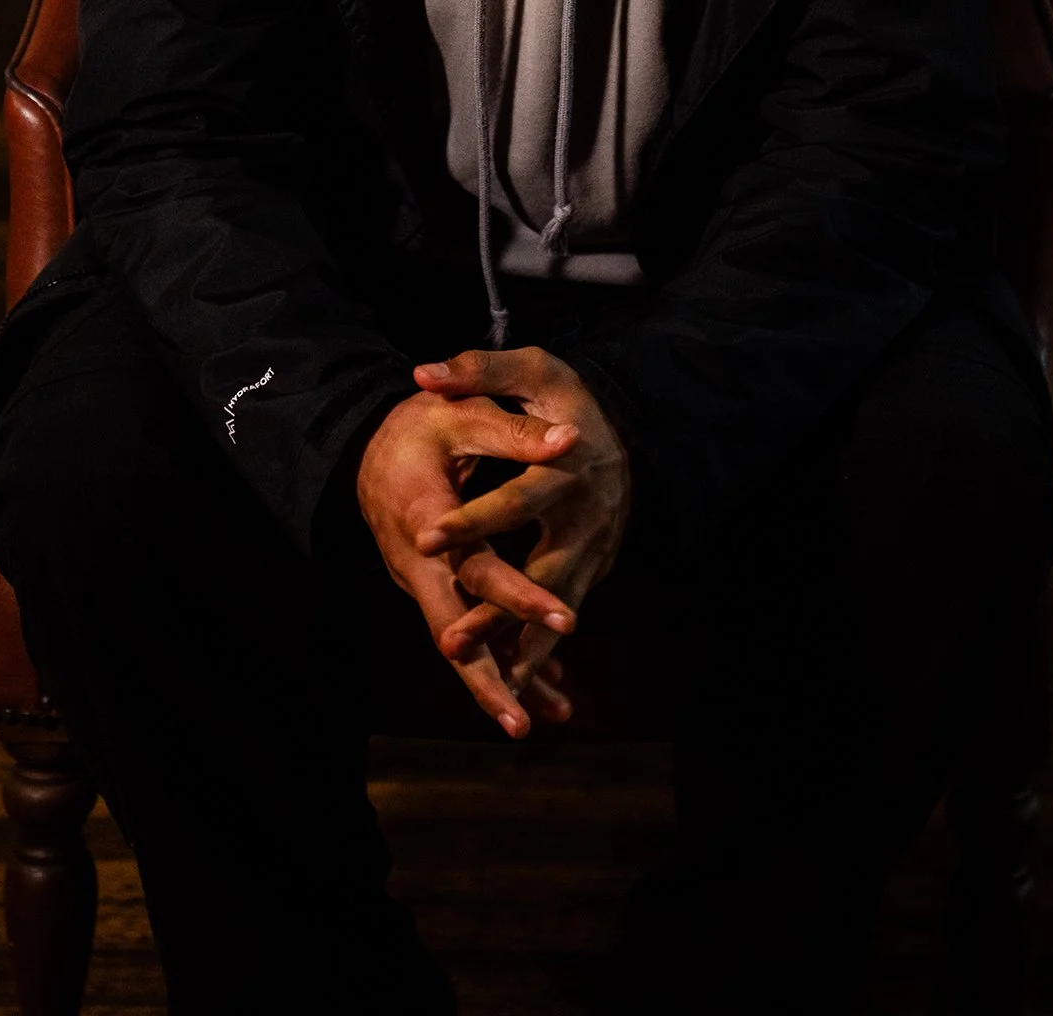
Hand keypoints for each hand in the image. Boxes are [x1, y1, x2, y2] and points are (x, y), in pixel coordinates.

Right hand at [356, 380, 583, 737]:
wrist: (368, 446)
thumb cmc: (418, 425)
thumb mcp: (461, 415)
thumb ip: (514, 432)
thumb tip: (573, 439)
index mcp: (426, 519)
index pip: (475, 567)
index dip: (518, 596)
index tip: (566, 620)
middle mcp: (417, 563)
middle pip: (451, 633)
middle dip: (489, 679)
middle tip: (527, 722)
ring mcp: (422, 581)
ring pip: (458, 643)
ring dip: (497, 684)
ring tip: (546, 720)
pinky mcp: (433, 587)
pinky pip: (463, 631)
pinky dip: (499, 657)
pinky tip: (541, 684)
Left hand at [409, 347, 631, 714]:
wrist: (628, 427)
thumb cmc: (569, 396)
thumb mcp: (534, 370)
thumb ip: (479, 370)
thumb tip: (424, 372)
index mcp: (567, 468)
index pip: (515, 499)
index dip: (471, 520)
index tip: (426, 538)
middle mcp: (585, 517)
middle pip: (540, 572)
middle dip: (497, 610)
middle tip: (451, 639)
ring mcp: (594, 548)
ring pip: (555, 606)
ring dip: (521, 644)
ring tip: (487, 681)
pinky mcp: (593, 568)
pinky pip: (563, 612)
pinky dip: (541, 647)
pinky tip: (515, 682)